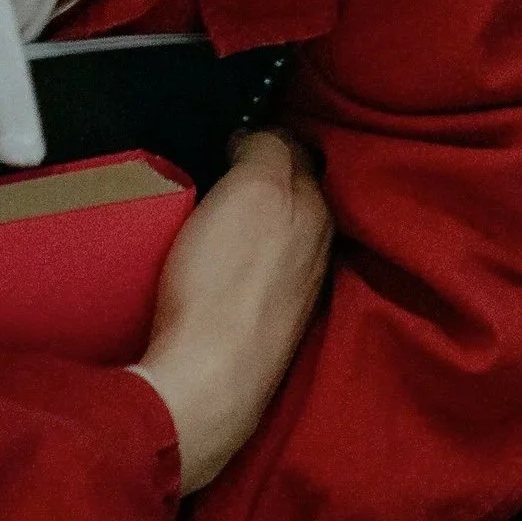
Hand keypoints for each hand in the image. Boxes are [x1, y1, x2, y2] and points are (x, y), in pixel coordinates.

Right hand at [133, 129, 332, 493]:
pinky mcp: (265, 326)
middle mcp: (317, 249)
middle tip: (220, 167)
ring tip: (214, 211)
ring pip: (279, 234)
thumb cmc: (222, 288)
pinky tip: (217, 264)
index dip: (263, 136)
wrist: (205, 385)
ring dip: (256, 218)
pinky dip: (244, 258)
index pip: (296, 151)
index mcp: (316, 212)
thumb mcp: (252, 191)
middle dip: (266, 176)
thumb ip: (268, 151)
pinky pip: (258, 274)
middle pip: (293, 193)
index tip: (231, 135)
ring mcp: (294, 292)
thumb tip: (260, 137)